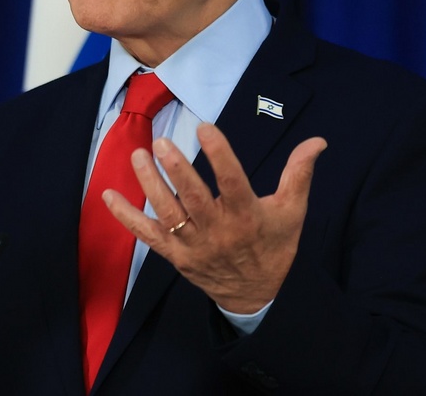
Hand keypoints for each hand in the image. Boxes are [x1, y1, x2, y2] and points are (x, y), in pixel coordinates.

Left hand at [103, 123, 326, 313]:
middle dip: (177, 171)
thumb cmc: (275, 247)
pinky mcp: (175, 256)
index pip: (232, 183)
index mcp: (247, 217)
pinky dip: (126, 217)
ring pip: (168, 214)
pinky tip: (108, 195)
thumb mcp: (292, 212)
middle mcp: (218, 232)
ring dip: (150, 185)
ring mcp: (193, 246)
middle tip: (162, 142)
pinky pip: (147, 236)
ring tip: (138, 155)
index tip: (205, 127)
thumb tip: (317, 141)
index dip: (220, 155)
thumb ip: (299, 174)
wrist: (259, 296)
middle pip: (194, 200)